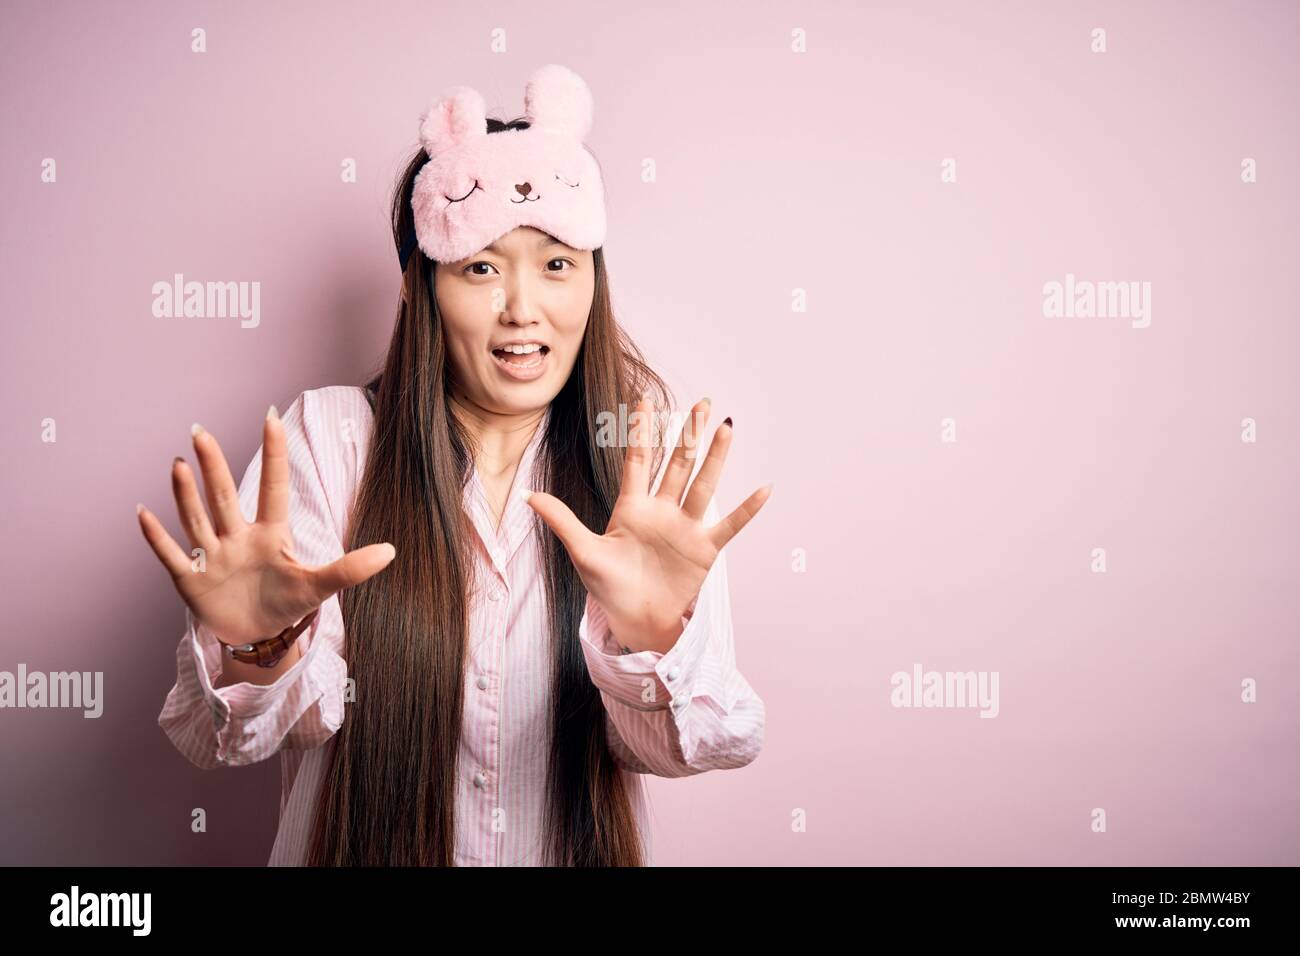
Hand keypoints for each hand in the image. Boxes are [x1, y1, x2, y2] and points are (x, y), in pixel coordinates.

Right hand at [136, 405, 396, 646]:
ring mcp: (213, 556)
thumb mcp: (320, 587)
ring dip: (186, 493)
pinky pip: (172, 555)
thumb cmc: (286, 603)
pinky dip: (157, 536)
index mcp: (271, 533)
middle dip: (213, 465)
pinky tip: (143, 512)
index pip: (273, 486)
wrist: (259, 636)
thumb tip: (392, 551)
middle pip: (224, 495)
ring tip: (179, 463)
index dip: (274, 454)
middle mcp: (238, 537)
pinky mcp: (192, 581)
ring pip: (197, 519)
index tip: (271, 416)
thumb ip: (351, 569)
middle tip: (200, 431)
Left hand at [524, 396, 771, 654]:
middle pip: (676, 464)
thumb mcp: (583, 552)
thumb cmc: (608, 589)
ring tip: (726, 427)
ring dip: (715, 457)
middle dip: (687, 434)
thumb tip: (526, 495)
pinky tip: (764, 489)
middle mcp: (662, 511)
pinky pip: (729, 525)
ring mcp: (686, 528)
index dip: (641, 431)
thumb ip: (561, 519)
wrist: (635, 622)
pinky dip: (747, 509)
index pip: (637, 460)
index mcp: (632, 508)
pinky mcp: (704, 549)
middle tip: (700, 403)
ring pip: (703, 484)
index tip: (644, 400)